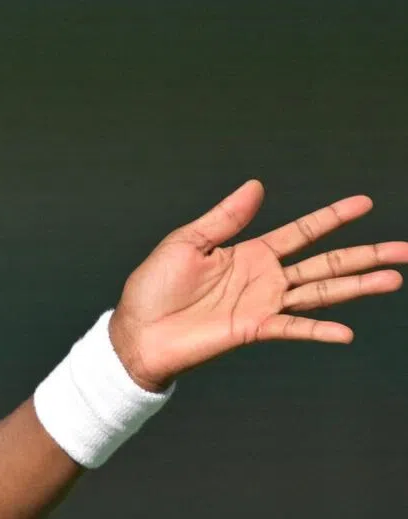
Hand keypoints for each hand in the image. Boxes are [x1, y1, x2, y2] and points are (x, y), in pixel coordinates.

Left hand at [108, 180, 407, 390]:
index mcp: (249, 252)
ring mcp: (262, 304)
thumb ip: (225, 218)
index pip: (302, 232)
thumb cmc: (153, 287)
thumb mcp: (187, 242)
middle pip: (325, 263)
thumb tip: (257, 186)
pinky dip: (318, 330)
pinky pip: (292, 327)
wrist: (138, 331)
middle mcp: (264, 278)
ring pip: (320, 292)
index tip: (365, 203)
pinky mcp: (252, 328)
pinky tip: (346, 332)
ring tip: (394, 279)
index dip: (332, 217)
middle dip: (366, 255)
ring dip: (357, 286)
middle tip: (405, 250)